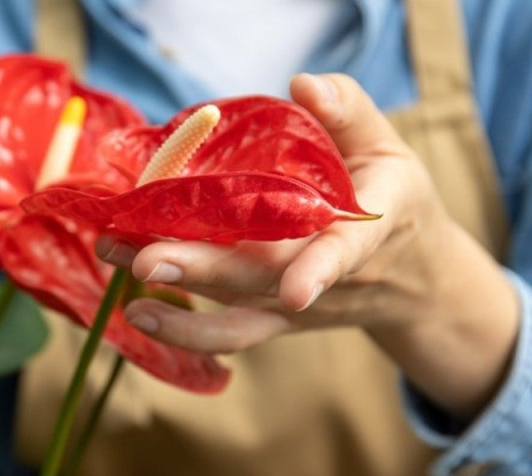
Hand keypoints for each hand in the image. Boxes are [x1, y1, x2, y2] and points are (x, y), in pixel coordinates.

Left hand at [97, 74, 520, 418]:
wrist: (412, 277)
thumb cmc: (395, 198)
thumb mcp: (388, 146)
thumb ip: (349, 111)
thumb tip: (301, 86)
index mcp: (367, 226)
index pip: (345, 250)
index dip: (319, 270)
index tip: (295, 292)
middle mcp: (329, 277)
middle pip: (263, 278)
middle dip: (204, 269)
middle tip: (146, 259)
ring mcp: (298, 306)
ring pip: (235, 302)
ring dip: (176, 285)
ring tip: (118, 259)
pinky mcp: (275, 320)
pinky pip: (231, 334)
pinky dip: (184, 330)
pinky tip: (136, 311)